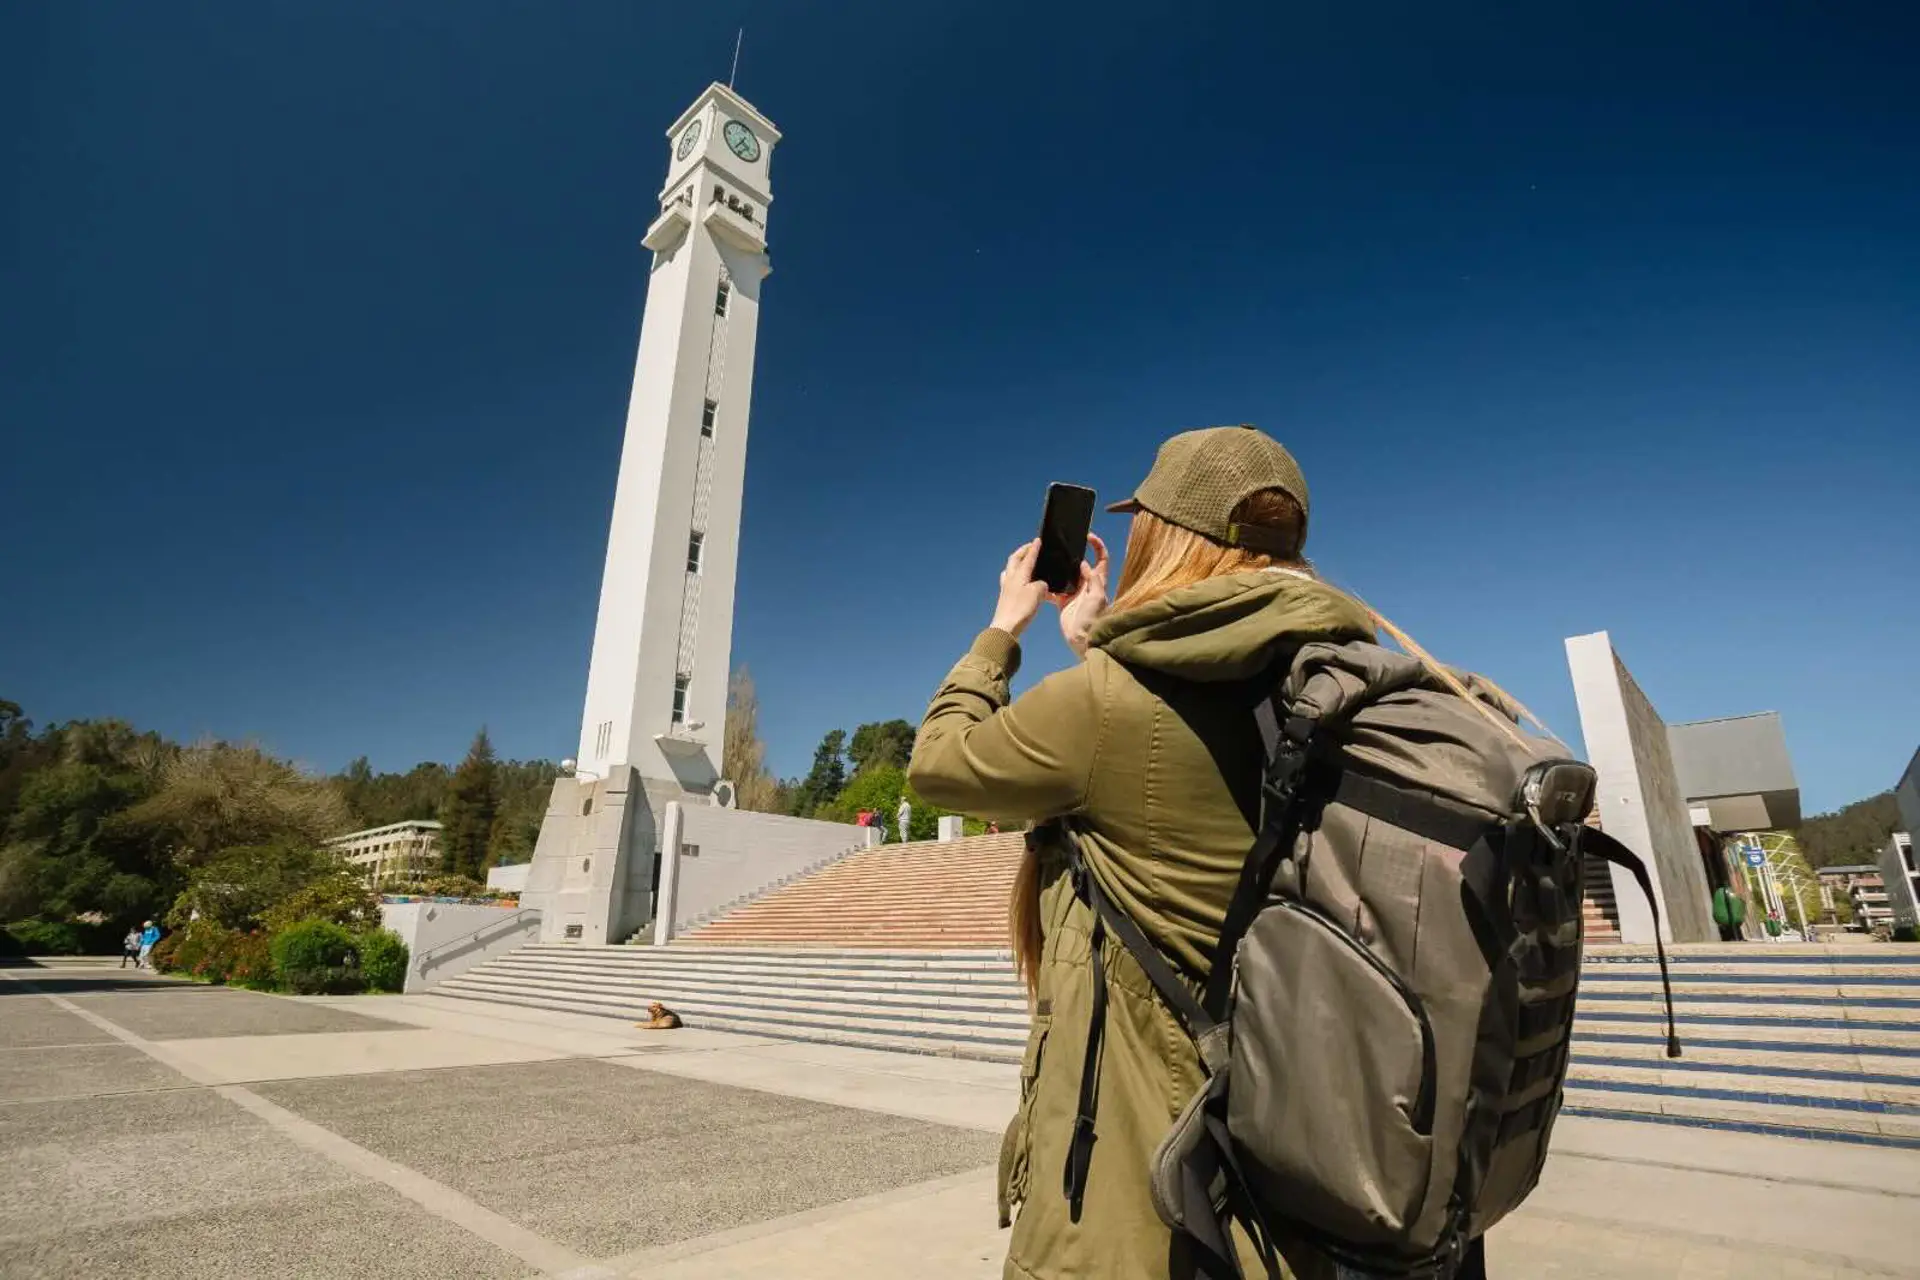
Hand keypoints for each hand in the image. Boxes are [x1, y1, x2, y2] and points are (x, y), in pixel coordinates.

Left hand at [990, 540, 1049, 638]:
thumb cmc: (1021, 609)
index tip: (1038, 540)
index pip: (1027, 557)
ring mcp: (1006, 588)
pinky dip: (1016, 576)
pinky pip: (1010, 580)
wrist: (1006, 627)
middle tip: (1030, 547)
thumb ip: (1041, 585)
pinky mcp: (1006, 597)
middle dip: (1022, 551)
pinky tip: (1020, 582)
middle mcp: (1011, 578)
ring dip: (1017, 562)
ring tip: (1024, 562)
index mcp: (1019, 574)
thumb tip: (1041, 585)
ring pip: (1010, 569)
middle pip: (1014, 559)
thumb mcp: (1037, 593)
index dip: (1033, 548)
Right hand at [1057, 533, 1108, 657]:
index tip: (1089, 536)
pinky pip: (1055, 590)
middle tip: (1064, 545)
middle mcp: (1087, 585)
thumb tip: (1084, 564)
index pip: (1102, 559)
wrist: (1083, 639)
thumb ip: (1093, 579)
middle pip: (1082, 564)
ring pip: (1067, 575)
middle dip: (1074, 553)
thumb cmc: (1094, 619)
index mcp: (1098, 582)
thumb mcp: (1097, 597)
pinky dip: (1048, 586)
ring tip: (1050, 559)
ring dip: (1060, 568)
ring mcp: (1075, 593)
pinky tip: (1041, 581)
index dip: (1098, 546)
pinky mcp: (1064, 601)